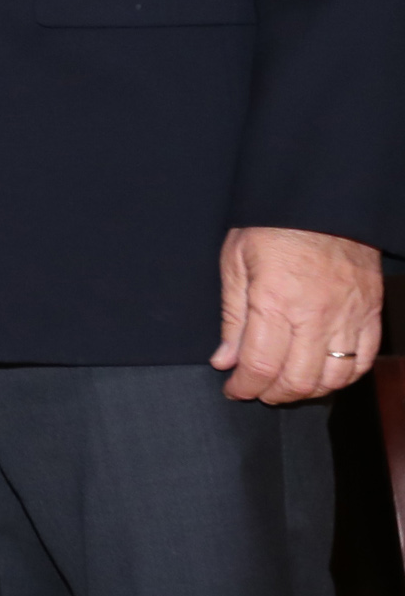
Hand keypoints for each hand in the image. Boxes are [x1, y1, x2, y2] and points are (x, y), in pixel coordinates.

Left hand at [214, 226, 381, 402]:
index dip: (244, 386)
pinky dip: (343, 377)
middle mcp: (316, 316)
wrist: (323, 202)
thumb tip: (224, 359)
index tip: (234, 389)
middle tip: (256, 389)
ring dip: (306, 391)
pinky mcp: (370, 313)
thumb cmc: (272, 227)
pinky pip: (363, 361)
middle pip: (297, 380)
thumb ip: (232, 316)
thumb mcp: (236, 262)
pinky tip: (322, 375)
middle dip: (271, 394)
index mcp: (276, 302)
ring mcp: (348, 317)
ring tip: (285, 384)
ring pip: (333, 378)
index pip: (260, 365)